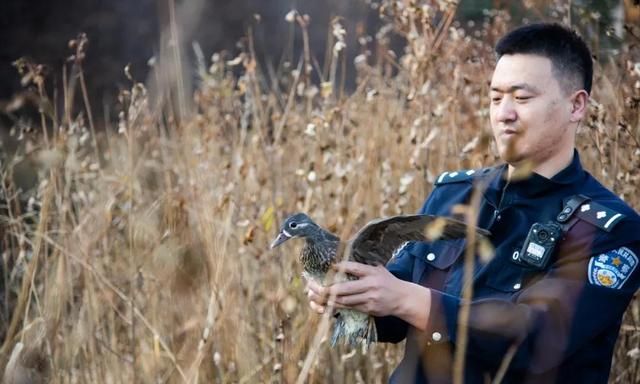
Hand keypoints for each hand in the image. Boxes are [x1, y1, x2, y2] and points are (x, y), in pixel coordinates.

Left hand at [306, 261, 430, 329]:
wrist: (403, 298)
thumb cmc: (388, 281)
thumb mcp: (378, 269)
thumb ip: (363, 267)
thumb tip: (342, 263)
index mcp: (372, 272)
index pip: (354, 268)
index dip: (341, 267)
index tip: (331, 266)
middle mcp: (370, 285)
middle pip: (344, 288)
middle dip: (326, 288)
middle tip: (313, 286)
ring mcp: (369, 298)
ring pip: (344, 300)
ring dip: (328, 299)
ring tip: (315, 296)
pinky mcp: (369, 309)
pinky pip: (350, 308)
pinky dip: (337, 306)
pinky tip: (327, 304)